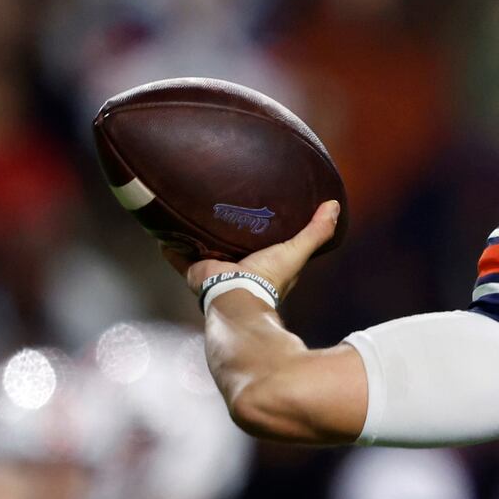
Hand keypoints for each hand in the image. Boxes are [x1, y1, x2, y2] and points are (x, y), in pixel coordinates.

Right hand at [162, 200, 340, 299]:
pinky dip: (171, 245)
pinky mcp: (195, 270)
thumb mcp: (297, 250)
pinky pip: (178, 255)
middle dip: (228, 228)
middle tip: (222, 201)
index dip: (264, 227)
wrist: (236, 296)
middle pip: (231, 243)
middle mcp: (237, 266)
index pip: (264, 243)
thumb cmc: (268, 277)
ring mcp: (215, 268)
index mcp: (262, 264)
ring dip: (199, 233)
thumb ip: (316, 232)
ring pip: (205, 247)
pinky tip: (163, 230)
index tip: (262, 206)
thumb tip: (335, 206)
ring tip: (193, 208)